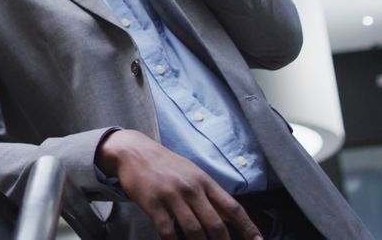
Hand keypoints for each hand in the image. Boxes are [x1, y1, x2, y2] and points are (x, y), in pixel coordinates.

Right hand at [96, 130, 262, 239]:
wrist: (133, 151)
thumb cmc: (164, 164)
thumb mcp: (192, 172)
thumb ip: (209, 194)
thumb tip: (228, 217)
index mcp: (204, 181)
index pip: (232, 207)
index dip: (248, 227)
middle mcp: (191, 189)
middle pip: (215, 224)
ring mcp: (172, 196)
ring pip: (194, 231)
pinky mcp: (153, 203)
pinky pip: (167, 231)